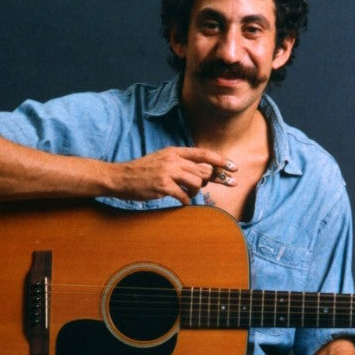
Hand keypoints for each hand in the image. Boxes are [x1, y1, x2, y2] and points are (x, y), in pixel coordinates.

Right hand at [112, 147, 236, 204]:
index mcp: (174, 152)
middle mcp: (173, 160)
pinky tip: (183, 202)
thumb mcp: (162, 161)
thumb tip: (201, 175)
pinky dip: (186, 201)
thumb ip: (181, 164)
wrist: (121, 177)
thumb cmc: (143, 172)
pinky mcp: (163, 186)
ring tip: (188, 195)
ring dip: (196, 192)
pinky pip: (183, 196)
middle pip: (203, 170)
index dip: (220, 160)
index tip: (233, 166)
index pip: (202, 154)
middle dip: (214, 179)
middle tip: (221, 185)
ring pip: (196, 183)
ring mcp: (168, 172)